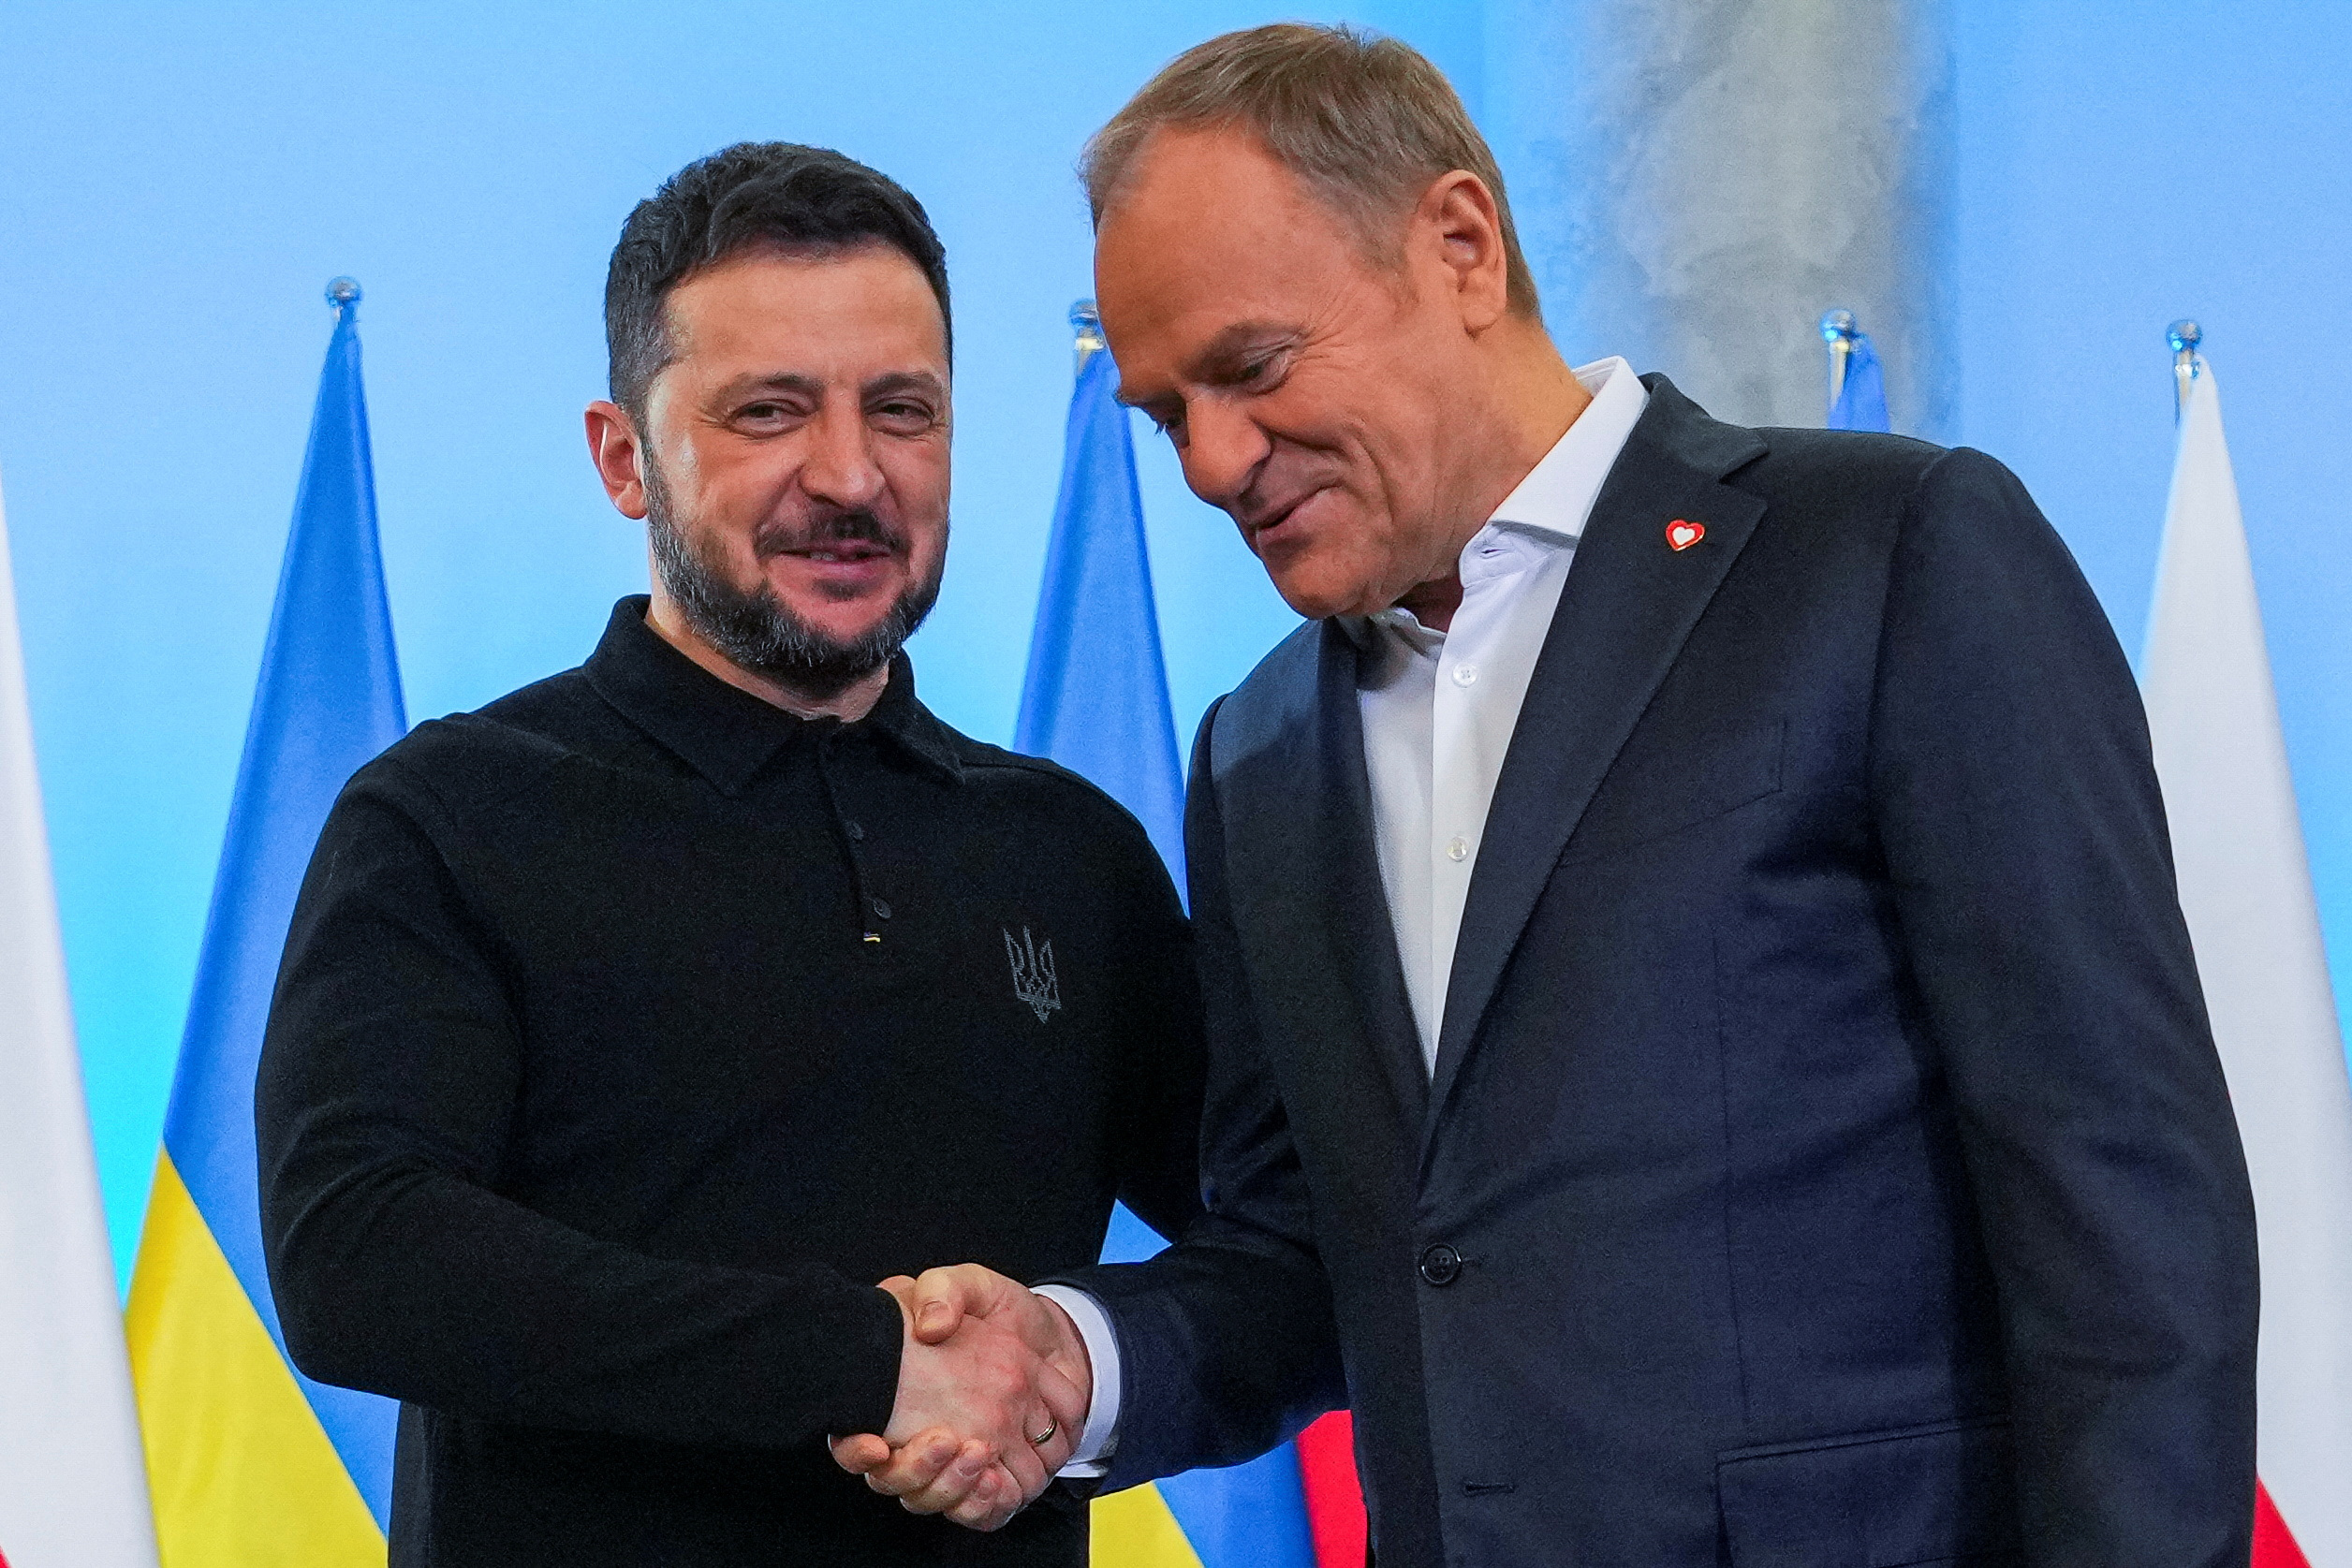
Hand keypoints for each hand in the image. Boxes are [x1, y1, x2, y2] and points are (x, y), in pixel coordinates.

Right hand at [830, 1270, 1092, 1530]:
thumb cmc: (999, 1313)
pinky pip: (980, 1514)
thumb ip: (942, 1292)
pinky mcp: (993, 1478)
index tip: (874, 1444)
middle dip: (915, 1471)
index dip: (853, 1450)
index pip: (851, 1440)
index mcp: (895, 1395)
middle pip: (894, 1481)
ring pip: (934, 1501)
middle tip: (944, 1440)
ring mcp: (954, 1462)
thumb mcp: (970, 1285)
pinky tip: (997, 1480)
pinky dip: (986, 1505)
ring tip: (979, 1454)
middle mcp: (916, 1438)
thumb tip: (930, 1327)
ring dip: (952, 1487)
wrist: (1054, 1337)